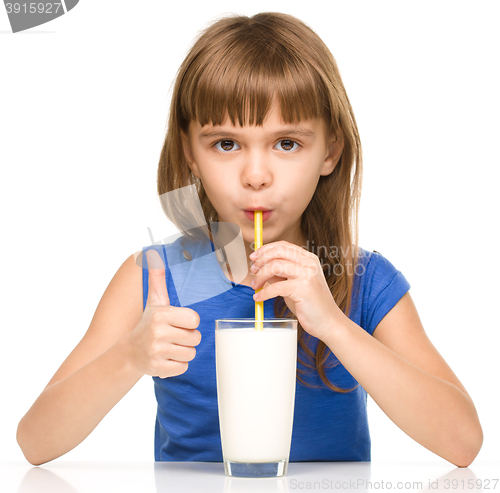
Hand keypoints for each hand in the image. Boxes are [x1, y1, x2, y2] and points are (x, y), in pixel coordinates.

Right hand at [126, 249, 201, 377]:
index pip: (194, 319)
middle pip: (195, 338)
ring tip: (170, 347)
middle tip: (173, 336)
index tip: (177, 323)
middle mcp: (157, 332)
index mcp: (160, 314)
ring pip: (191, 353)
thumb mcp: (154, 302)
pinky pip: (183, 367)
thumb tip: (153, 253)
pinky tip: (166, 359)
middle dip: (187, 339)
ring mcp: (157, 351)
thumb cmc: (148, 324)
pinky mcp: (159, 369)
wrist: (130, 353)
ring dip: (183, 352)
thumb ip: (157, 279)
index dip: (189, 322)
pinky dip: (177, 365)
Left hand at [249, 241, 342, 340]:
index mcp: (308, 259)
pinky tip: (259, 298)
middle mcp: (309, 263)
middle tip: (252, 271)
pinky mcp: (303, 289)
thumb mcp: (293, 284)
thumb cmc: (310, 304)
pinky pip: (275, 287)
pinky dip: (263, 293)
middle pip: (278, 252)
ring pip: (275, 266)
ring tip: (255, 285)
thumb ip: (280, 274)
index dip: (265, 249)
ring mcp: (307, 275)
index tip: (254, 257)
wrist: (328, 322)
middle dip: (261, 260)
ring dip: (260, 276)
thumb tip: (260, 268)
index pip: (283, 246)